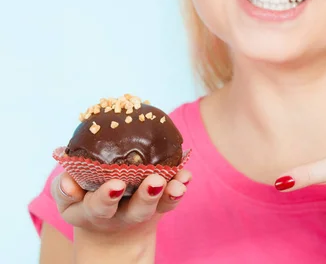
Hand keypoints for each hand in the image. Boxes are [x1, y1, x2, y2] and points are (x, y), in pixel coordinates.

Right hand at [51, 170, 190, 235]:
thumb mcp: (68, 199)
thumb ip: (64, 190)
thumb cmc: (84, 199)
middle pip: (137, 210)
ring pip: (159, 206)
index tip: (116, 185)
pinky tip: (186, 175)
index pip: (100, 207)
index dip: (106, 197)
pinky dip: (180, 186)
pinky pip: (172, 198)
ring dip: (169, 193)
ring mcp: (145, 209)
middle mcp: (122, 214)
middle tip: (154, 181)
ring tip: (178, 184)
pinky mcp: (161, 204)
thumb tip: (68, 181)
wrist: (108, 225)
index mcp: (95, 212)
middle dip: (147, 196)